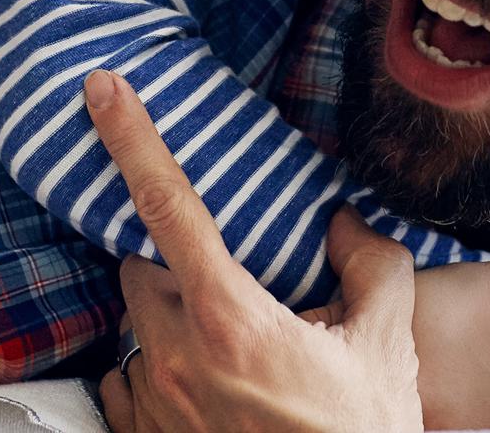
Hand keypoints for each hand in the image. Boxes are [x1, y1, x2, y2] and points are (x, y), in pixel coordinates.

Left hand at [85, 70, 423, 432]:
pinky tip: (209, 391)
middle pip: (140, 268)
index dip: (130, 138)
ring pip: (134, 328)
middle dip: (175, 261)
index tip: (101, 89)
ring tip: (231, 349)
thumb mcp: (387, 343)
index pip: (167, 205)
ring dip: (169, 321)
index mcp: (230, 318)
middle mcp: (176, 358)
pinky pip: (128, 384)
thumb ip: (370, 265)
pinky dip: (158, 373)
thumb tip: (341, 223)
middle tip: (230, 279)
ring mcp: (153, 406)